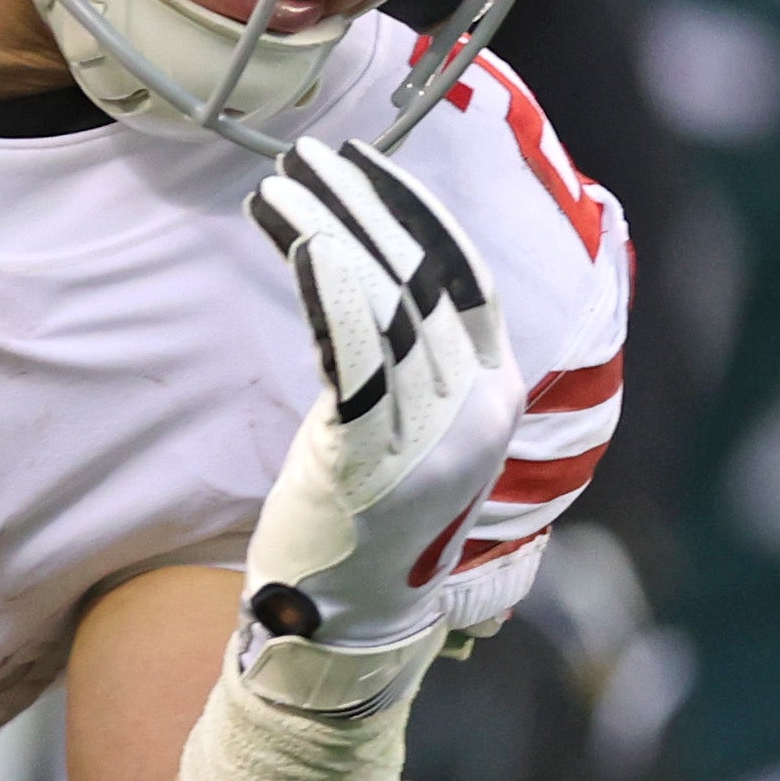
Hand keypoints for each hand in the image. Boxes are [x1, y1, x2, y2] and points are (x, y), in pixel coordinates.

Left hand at [232, 140, 522, 719]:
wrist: (345, 627)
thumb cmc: (363, 519)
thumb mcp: (408, 428)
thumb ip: (412, 364)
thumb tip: (378, 273)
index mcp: (499, 398)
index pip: (468, 277)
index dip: (419, 211)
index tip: (367, 163)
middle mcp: (480, 411)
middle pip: (427, 274)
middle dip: (369, 201)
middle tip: (312, 153)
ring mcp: (434, 436)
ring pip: (386, 300)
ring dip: (330, 227)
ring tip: (280, 183)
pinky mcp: (378, 458)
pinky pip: (354, 349)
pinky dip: (327, 281)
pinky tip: (296, 235)